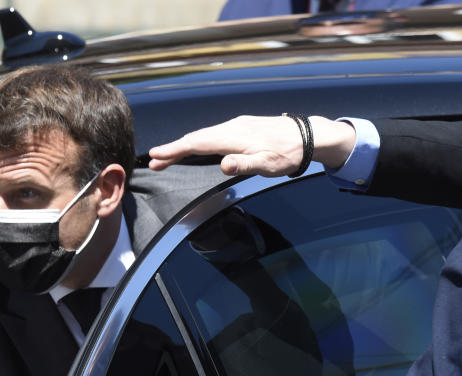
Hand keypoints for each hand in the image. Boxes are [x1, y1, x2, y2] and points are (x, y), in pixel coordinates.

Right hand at [148, 115, 355, 175]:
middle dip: (173, 149)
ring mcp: (236, 125)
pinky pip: (213, 134)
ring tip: (168, 156)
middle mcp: (231, 127)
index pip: (197, 143)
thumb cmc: (288, 154)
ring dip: (184, 145)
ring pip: (204, 135)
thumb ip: (244, 165)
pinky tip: (196, 147)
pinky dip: (198, 141)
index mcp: (233, 137)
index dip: (174, 150)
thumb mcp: (268, 165)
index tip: (155, 157)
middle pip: (195, 138)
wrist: (308, 136)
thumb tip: (223, 164)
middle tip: (154, 161)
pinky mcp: (242, 126)